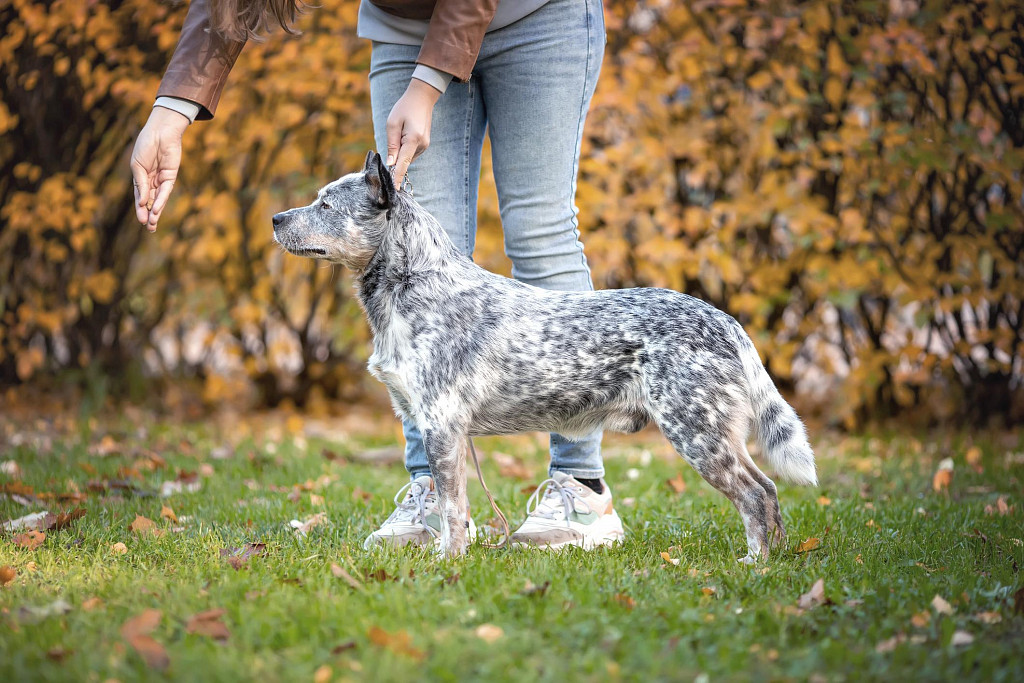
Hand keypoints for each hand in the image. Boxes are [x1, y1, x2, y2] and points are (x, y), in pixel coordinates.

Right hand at [130, 107, 189, 231]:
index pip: (140, 197)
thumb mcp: (137, 166)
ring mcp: (162, 179)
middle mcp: (152, 180)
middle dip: (150, 215)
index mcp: (141, 177)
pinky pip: (165, 191)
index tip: (141, 220)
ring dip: (156, 212)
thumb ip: (140, 184)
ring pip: (158, 199)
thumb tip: (142, 202)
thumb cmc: (145, 145)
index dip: (140, 209)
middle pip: (150, 201)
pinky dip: (161, 200)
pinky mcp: (171, 176)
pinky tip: (157, 209)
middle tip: (149, 228)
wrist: (159, 132)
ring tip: (153, 224)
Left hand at [385, 79, 441, 186]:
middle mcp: (421, 145)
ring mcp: (424, 145)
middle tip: (394, 135)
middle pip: (404, 160)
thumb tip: (391, 164)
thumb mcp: (392, 124)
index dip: (398, 177)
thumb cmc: (404, 108)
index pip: (403, 163)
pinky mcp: (424, 144)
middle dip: (395, 156)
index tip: (395, 189)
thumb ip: (391, 145)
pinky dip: (405, 148)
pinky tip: (405, 133)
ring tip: (401, 129)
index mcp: (413, 140)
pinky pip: (411, 152)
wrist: (422, 98)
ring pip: (407, 156)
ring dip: (400, 150)